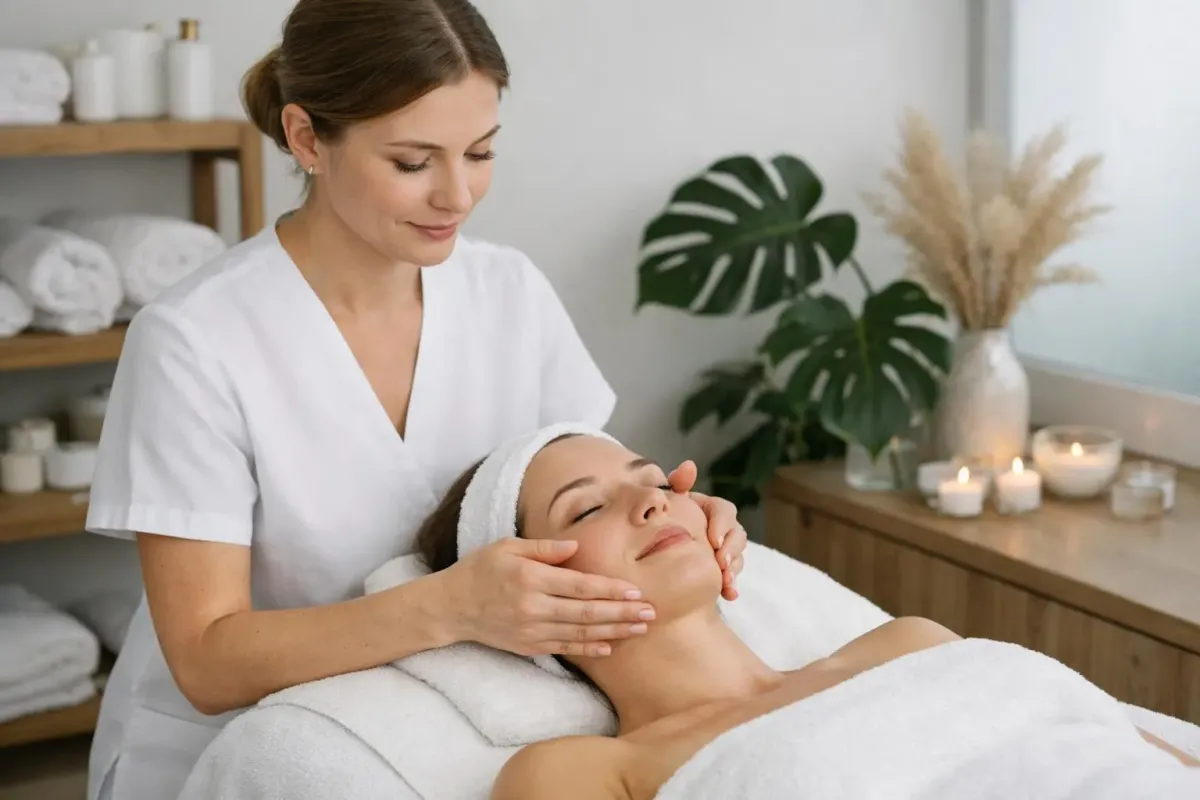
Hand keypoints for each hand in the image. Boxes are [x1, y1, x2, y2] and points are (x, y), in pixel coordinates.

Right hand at [439, 537, 655, 657]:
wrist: (450, 607)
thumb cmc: (481, 569)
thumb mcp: (507, 546)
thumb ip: (543, 548)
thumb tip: (576, 547)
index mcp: (530, 578)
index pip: (580, 586)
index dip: (611, 590)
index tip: (636, 591)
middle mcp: (533, 607)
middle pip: (587, 612)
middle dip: (622, 613)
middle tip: (651, 613)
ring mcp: (531, 630)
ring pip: (580, 633)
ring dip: (613, 632)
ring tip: (639, 629)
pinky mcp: (528, 646)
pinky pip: (564, 648)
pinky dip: (588, 648)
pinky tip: (610, 647)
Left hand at [667, 460, 746, 600]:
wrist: (655, 554)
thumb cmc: (661, 521)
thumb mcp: (668, 502)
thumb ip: (677, 484)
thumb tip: (689, 466)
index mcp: (709, 509)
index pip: (724, 510)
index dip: (721, 524)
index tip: (713, 540)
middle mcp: (721, 527)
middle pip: (737, 533)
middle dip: (732, 549)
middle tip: (721, 563)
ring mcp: (724, 548)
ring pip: (738, 555)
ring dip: (734, 568)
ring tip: (726, 582)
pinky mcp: (722, 568)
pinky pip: (733, 575)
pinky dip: (732, 585)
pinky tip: (730, 595)